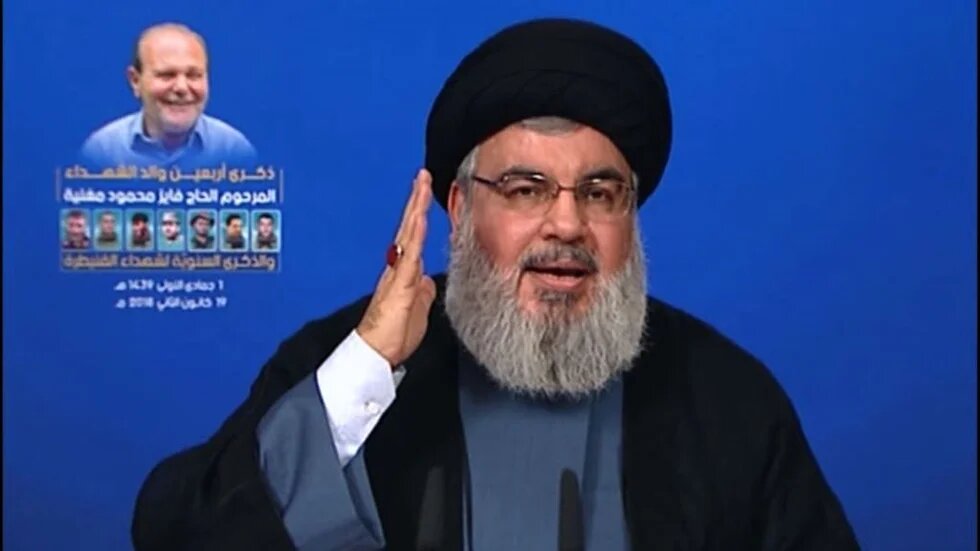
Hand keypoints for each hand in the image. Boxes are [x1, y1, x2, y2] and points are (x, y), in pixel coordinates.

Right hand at [356, 169, 437, 366]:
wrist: (375, 354)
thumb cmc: (393, 336)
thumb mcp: (417, 310)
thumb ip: (422, 292)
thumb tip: (428, 280)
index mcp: (403, 274)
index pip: (414, 238)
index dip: (419, 215)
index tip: (425, 194)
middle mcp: (398, 269)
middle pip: (409, 228)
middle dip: (416, 201)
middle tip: (422, 176)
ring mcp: (398, 275)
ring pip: (408, 235)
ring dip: (415, 209)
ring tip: (421, 185)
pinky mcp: (399, 286)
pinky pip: (409, 256)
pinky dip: (415, 236)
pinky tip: (420, 219)